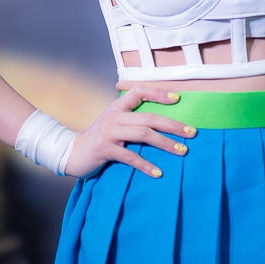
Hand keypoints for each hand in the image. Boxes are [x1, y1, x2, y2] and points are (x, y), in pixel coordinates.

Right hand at [65, 85, 195, 178]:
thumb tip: (162, 122)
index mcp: (118, 106)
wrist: (73, 153)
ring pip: (143, 134)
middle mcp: (114, 116)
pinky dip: (145, 165)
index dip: (158, 93)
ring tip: (182, 151)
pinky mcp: (105, 149)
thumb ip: (132, 119)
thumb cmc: (100, 138)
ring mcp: (109, 132)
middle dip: (173, 125)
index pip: (139, 91)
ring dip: (165, 143)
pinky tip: (158, 172)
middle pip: (149, 117)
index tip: (177, 99)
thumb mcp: (114, 123)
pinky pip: (130, 157)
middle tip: (191, 132)